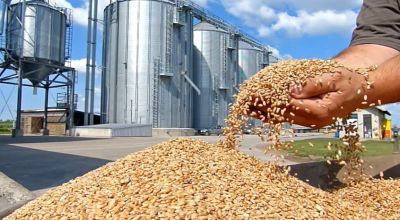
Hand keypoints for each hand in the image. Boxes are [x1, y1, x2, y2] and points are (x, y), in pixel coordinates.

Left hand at [252, 67, 369, 127]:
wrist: (361, 89)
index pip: (288, 105)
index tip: (254, 92)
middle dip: (261, 107)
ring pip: (281, 118)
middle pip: (281, 114)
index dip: (269, 99)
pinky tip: (257, 111)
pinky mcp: (306, 118)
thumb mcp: (334, 77)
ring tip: (244, 106)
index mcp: (319, 111)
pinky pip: (285, 117)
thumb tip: (291, 90)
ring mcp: (309, 122)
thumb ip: (312, 84)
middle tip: (242, 100)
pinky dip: (270, 114)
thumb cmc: (349, 81)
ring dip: (262, 112)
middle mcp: (312, 120)